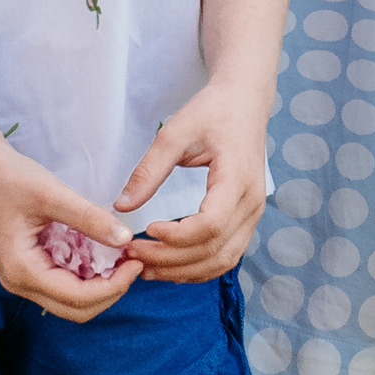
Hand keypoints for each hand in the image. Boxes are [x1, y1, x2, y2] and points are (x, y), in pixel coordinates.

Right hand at [0, 165, 145, 315]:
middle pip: (76, 310)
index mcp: (22, 270)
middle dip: (110, 291)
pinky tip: (103, 254)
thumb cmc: (11, 177)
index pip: (77, 297)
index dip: (114, 285)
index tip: (136, 261)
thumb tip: (126, 239)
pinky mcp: (29, 270)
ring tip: (121, 258)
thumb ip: (89, 218)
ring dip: (101, 286)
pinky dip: (88, 276)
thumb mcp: (53, 194)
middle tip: (133, 262)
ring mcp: (23, 279)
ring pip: (72, 302)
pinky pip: (64, 286)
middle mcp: (20, 283)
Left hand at [114, 84, 270, 276]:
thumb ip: (149, 171)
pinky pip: (226, 256)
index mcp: (237, 178)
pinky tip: (170, 265)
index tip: (146, 229)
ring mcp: (253, 215)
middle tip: (133, 255)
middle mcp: (251, 203)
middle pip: (214, 249)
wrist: (245, 103)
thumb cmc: (212, 112)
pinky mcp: (247, 220)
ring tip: (146, 267)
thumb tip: (121, 206)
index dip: (177, 236)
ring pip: (222, 260)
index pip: (211, 224)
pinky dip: (198, 268)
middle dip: (170, 259)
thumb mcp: (175, 133)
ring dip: (183, 271)